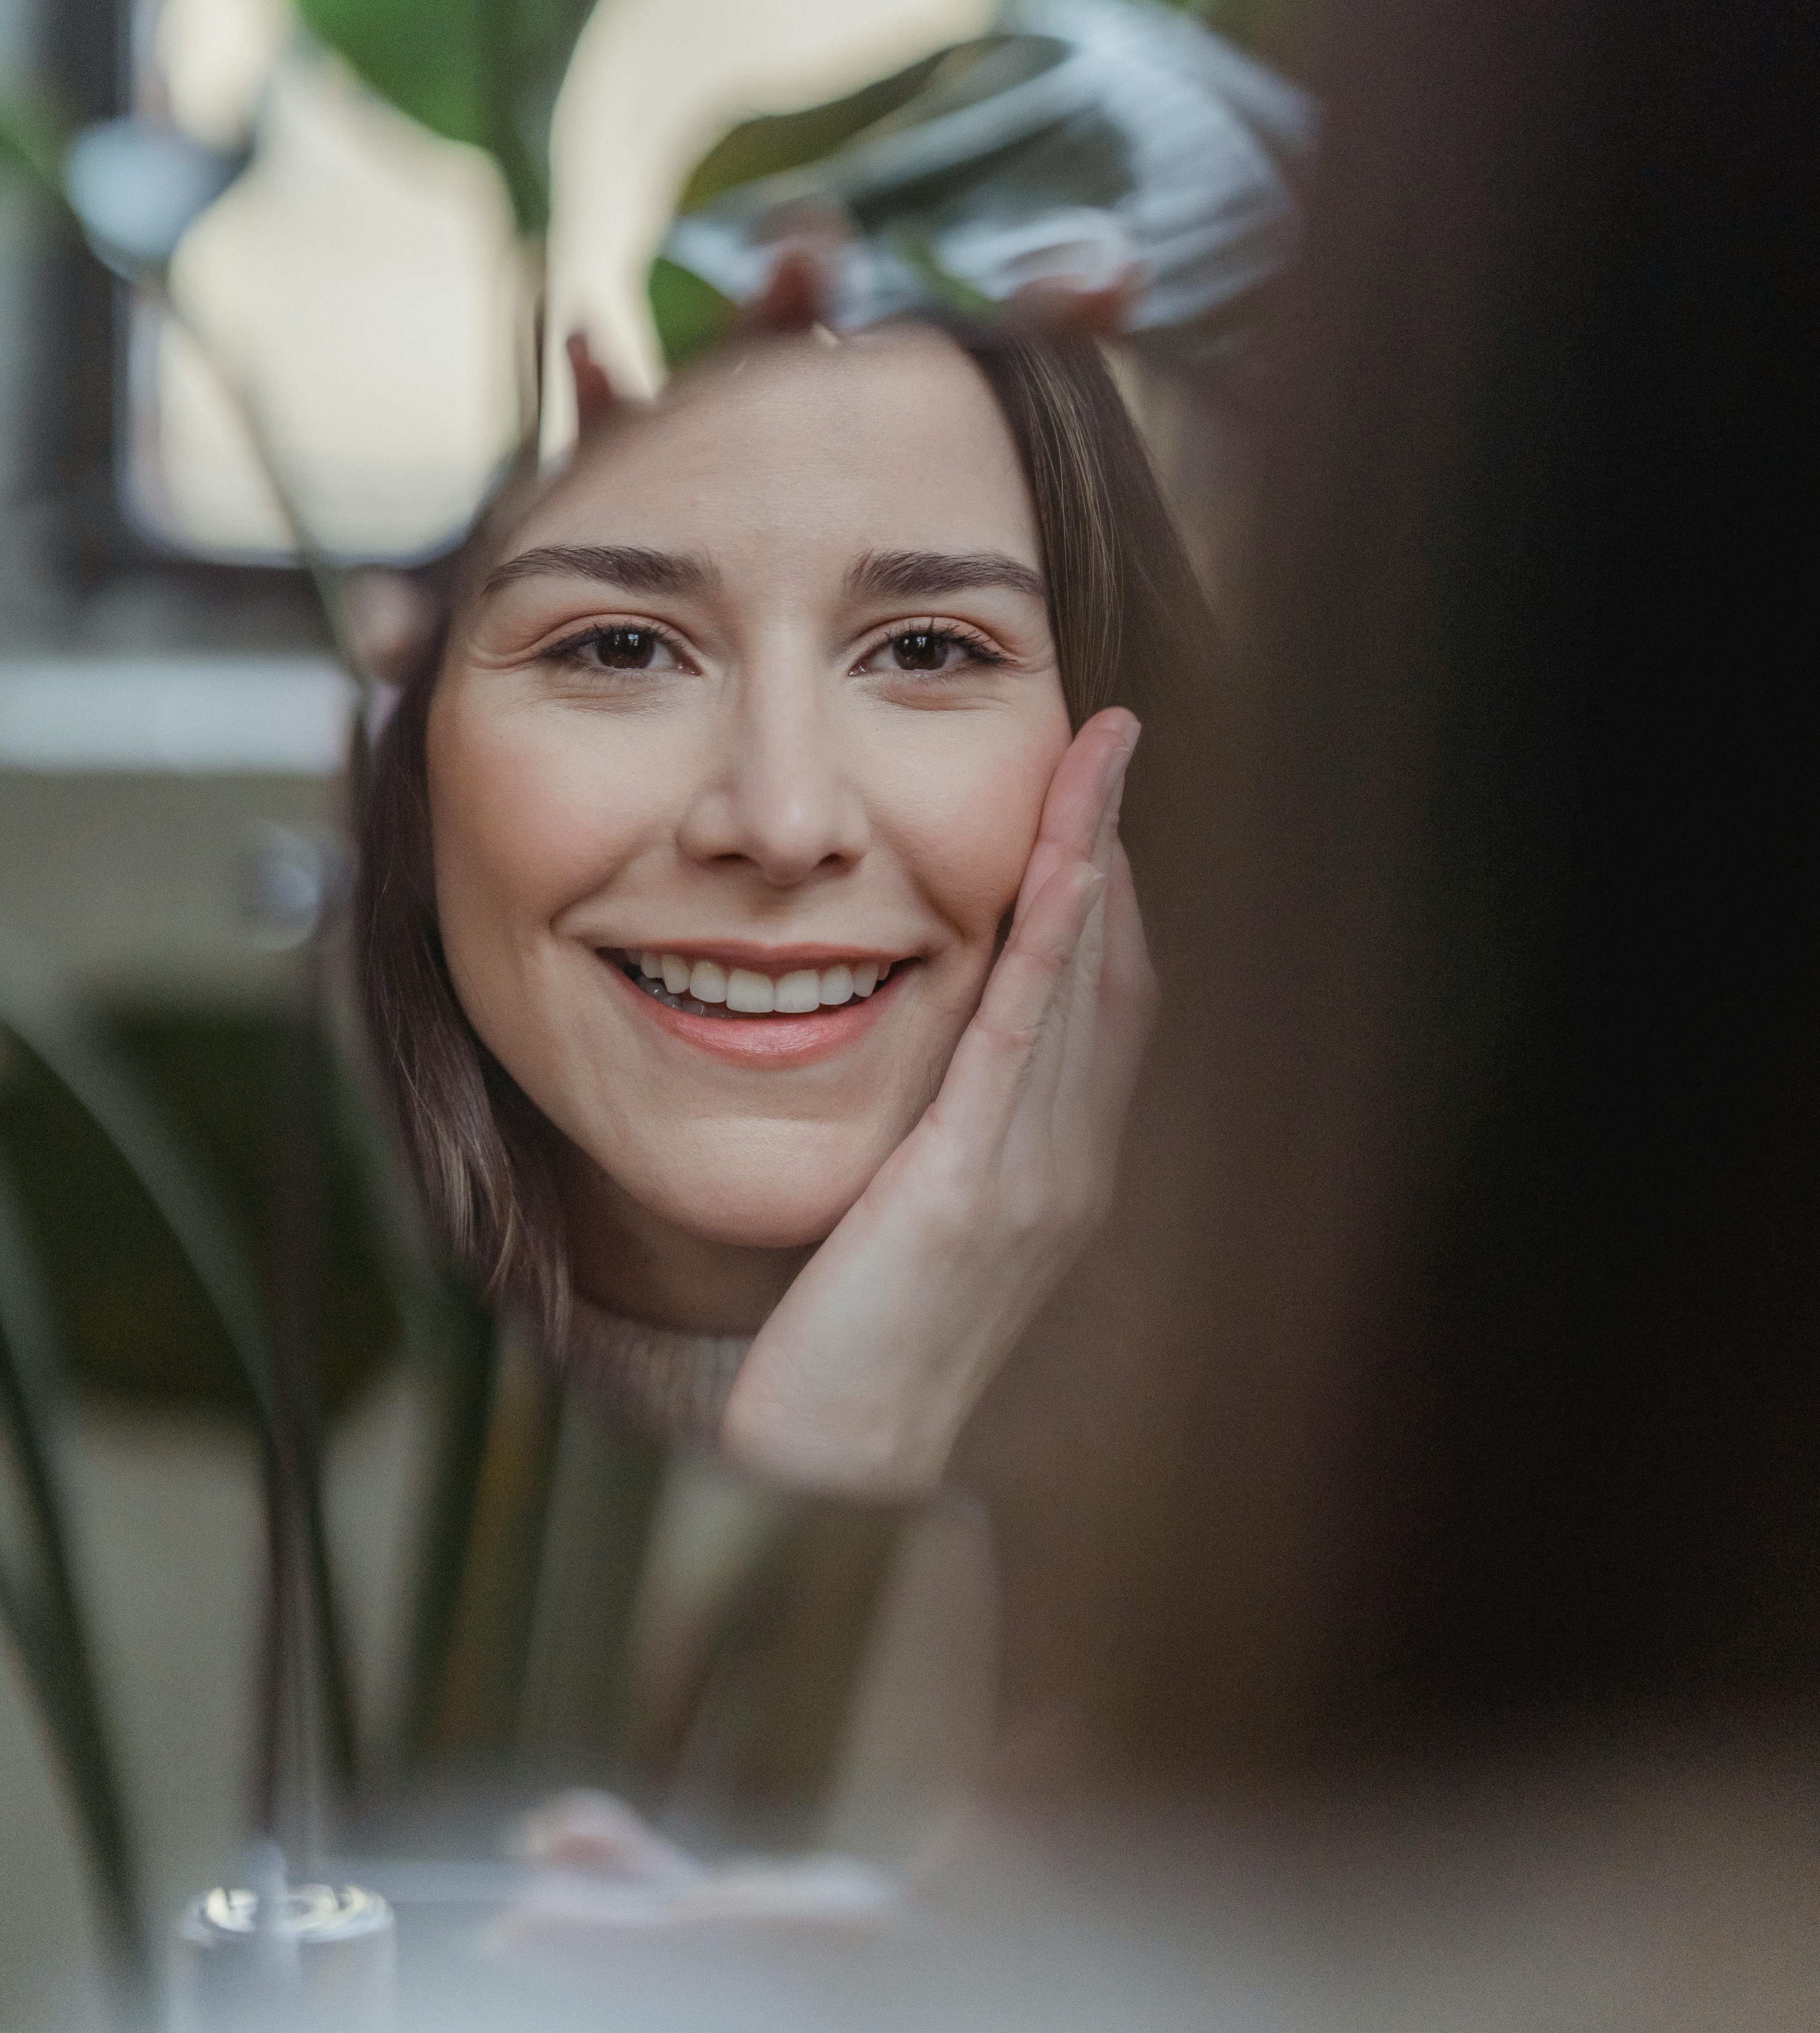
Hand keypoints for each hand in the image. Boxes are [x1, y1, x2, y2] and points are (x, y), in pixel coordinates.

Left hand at [719, 709, 1155, 1498]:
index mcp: (1058, 1170)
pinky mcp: (970, 1191)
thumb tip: (936, 1065)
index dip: (1106, 891)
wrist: (843, 1473)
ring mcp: (1035, 1178)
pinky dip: (1050, 946)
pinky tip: (1062, 869)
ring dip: (1093, 860)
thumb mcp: (913, 1225)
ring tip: (1097, 758)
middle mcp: (1069, 1165)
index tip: (1095, 800)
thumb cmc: (856, 1351)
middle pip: (1112, 972)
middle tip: (1112, 736)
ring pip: (1082, 988)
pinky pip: (1022, 1043)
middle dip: (1112, 843)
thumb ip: (942, 1138)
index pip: (1102, 1002)